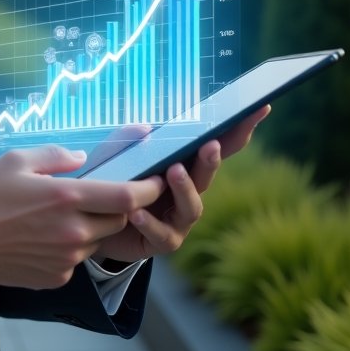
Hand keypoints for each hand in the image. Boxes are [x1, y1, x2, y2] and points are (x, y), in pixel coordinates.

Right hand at [0, 145, 165, 289]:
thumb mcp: (16, 160)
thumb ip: (56, 155)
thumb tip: (82, 158)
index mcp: (66, 198)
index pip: (127, 197)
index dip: (149, 189)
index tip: (156, 181)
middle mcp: (73, 231)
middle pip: (119, 220)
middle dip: (119, 207)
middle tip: (97, 195)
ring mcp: (67, 258)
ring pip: (99, 240)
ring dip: (93, 226)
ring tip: (59, 215)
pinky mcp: (58, 277)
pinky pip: (79, 259)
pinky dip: (72, 246)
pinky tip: (44, 237)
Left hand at [93, 104, 270, 263]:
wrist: (91, 225)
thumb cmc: (110, 184)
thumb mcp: (112, 157)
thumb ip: (125, 141)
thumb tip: (147, 128)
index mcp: (183, 165)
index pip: (216, 146)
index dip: (238, 130)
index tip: (259, 109)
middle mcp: (187, 192)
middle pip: (207, 174)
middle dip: (212, 160)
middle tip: (210, 146)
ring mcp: (179, 219)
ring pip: (191, 206)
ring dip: (185, 188)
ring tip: (173, 172)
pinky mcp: (163, 241)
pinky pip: (161, 233)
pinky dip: (150, 223)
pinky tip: (137, 213)